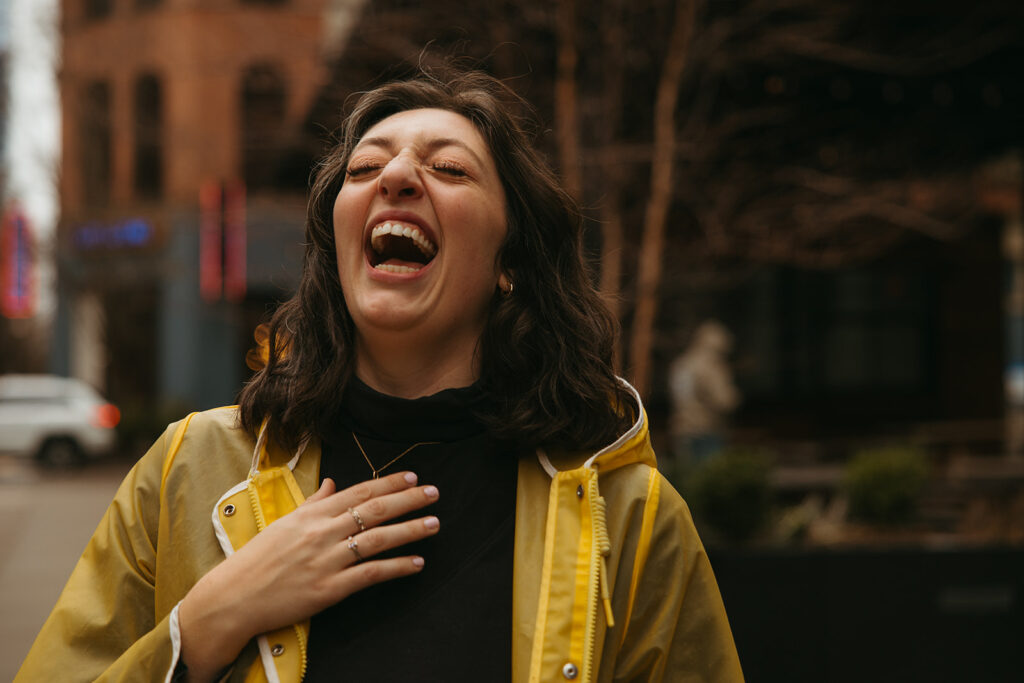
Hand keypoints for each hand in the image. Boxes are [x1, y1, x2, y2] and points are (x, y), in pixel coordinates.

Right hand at [178, 471, 438, 680]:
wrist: (233, 597)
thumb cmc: (258, 559)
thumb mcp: (284, 523)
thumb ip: (312, 503)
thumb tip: (331, 484)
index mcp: (312, 514)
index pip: (358, 491)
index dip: (389, 483)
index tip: (412, 477)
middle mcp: (322, 532)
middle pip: (374, 509)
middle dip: (408, 500)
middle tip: (434, 493)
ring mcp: (327, 560)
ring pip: (378, 538)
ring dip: (410, 529)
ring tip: (434, 523)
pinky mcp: (329, 589)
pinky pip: (370, 574)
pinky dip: (396, 567)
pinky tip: (417, 562)